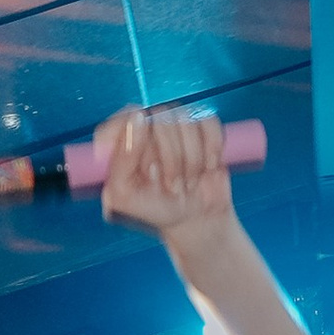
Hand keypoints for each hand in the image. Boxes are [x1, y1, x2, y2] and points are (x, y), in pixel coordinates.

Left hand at [92, 104, 232, 250]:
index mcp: (122, 137)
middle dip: (171, 159)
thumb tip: (138, 119)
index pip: (127, 116)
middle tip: (171, 186)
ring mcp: (176, 123)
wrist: (193, 218)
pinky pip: (209, 122)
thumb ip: (122, 159)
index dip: (139, 137)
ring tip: (187, 182)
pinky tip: (206, 168)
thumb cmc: (154, 208)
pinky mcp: (203, 126)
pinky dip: (211, 150)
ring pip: (187, 120)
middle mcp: (148, 125)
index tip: (147, 166)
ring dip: (192, 160)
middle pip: (161, 117)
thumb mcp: (124, 196)